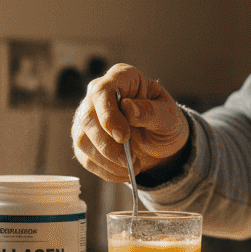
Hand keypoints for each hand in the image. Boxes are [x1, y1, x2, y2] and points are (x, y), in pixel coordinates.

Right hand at [72, 63, 189, 182]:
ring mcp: (88, 118)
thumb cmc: (165, 121)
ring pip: (82, 139)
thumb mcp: (168, 116)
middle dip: (106, 144)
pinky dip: (104, 170)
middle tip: (129, 159)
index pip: (102, 91)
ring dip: (106, 160)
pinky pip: (85, 157)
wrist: (161, 141)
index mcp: (122, 78)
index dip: (108, 115)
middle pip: (87, 118)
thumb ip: (151, 111)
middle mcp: (99, 95)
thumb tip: (128, 108)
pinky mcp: (86, 140)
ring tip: (131, 167)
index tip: (123, 136)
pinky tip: (122, 173)